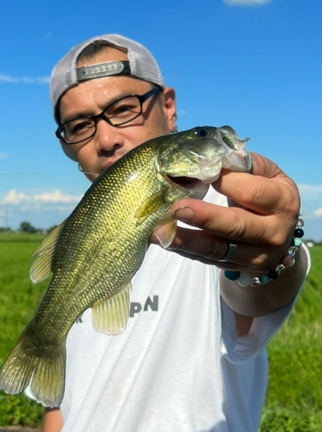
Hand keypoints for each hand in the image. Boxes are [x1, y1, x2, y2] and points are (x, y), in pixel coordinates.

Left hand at [152, 152, 300, 275]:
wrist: (277, 238)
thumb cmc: (266, 196)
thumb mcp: (266, 175)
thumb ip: (243, 165)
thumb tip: (211, 155)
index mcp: (282, 203)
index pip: (253, 192)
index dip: (227, 181)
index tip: (201, 171)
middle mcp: (272, 233)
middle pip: (237, 226)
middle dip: (205, 218)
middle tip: (177, 208)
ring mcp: (253, 256)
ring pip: (217, 250)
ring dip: (186, 241)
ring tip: (159, 231)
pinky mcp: (234, 267)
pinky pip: (206, 259)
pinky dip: (184, 249)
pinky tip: (165, 239)